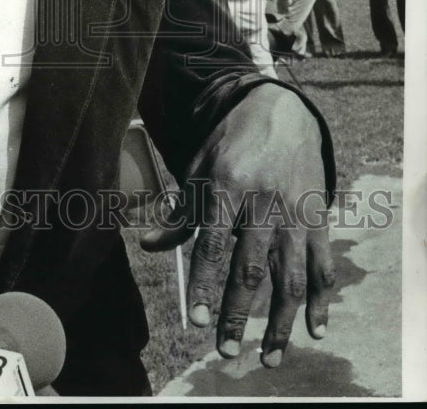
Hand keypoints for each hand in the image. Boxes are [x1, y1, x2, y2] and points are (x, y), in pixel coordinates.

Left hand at [140, 84, 333, 366]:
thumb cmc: (230, 146)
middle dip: (238, 314)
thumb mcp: (199, 169)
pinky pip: (323, 266)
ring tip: (268, 357)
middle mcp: (263, 203)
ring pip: (290, 276)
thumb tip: (149, 246)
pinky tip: (315, 330)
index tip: (194, 320)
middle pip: (251, 268)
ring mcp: (295, 214)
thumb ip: (180, 213)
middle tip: (225, 351)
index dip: (203, 284)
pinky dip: (322, 301)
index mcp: (227, 187)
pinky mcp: (318, 220)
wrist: (280, 114)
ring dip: (281, 322)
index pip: (211, 244)